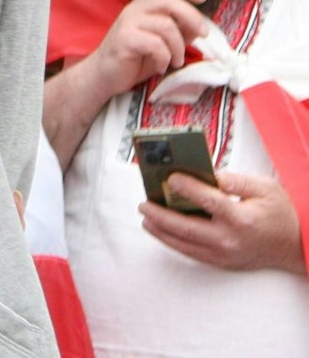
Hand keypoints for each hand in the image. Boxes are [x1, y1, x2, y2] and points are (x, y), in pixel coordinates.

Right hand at [80, 0, 212, 98]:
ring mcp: (128, 23)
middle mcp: (135, 9)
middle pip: (170, 0)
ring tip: (177, 61)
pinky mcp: (125, 39)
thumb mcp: (163, 42)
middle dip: (192, 17)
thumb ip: (180, 31)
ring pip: (167, 25)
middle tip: (203, 35)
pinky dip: (165, 58)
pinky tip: (160, 66)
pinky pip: (156, 44)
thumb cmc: (136, 58)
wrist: (105, 75)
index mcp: (144, 5)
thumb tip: (200, 26)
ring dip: (179, 47)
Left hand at [141, 171, 306, 273]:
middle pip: (186, 227)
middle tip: (144, 203)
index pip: (206, 201)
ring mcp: (225, 254)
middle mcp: (230, 239)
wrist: (297, 246)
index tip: (170, 177)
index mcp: (241, 218)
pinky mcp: (223, 262)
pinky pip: (191, 253)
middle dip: (160, 215)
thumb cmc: (281, 213)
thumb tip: (208, 174)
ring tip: (146, 217)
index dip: (186, 187)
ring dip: (161, 231)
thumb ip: (235, 180)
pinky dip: (173, 242)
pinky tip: (161, 231)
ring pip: (184, 244)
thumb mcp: (265, 188)